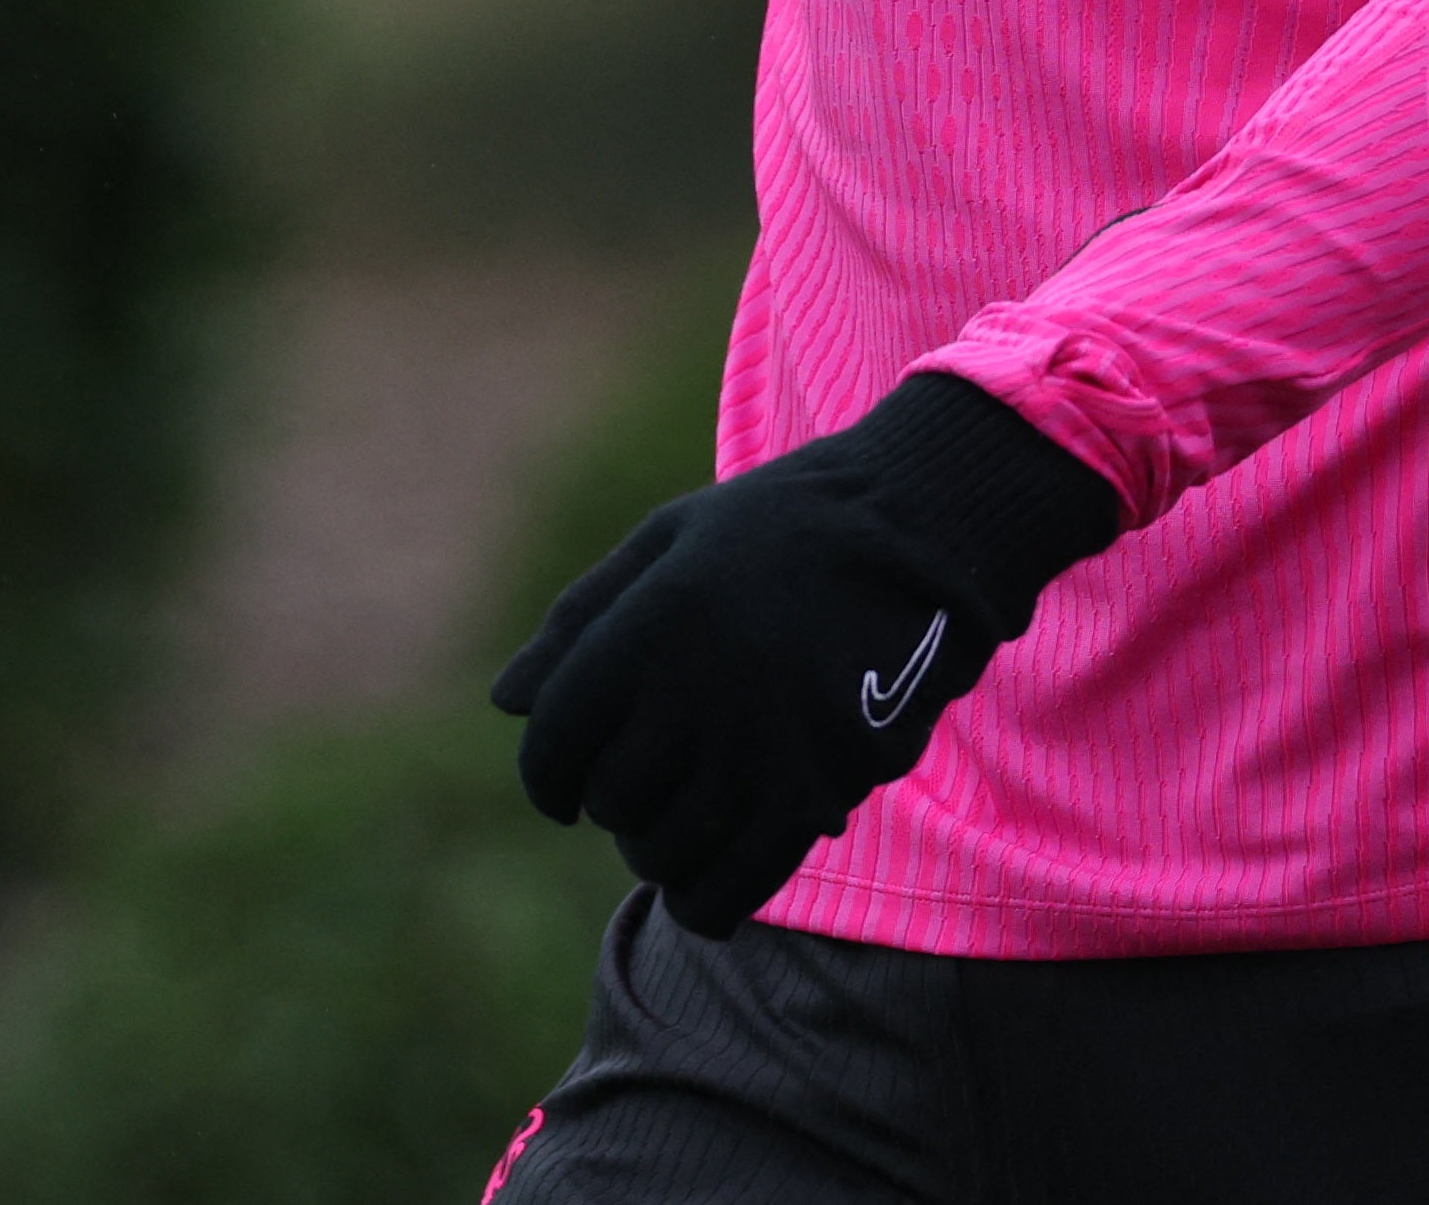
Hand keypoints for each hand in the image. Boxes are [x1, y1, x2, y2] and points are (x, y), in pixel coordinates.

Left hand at [493, 373, 1119, 931]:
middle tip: (649, 783)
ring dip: (661, 850)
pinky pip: (736, 883)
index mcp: (652, 623)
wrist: (925, 527)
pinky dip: (708, 901)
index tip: (565, 784)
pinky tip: (707, 890)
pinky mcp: (820, 786)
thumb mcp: (672, 539)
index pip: (556, 741)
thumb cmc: (785, 526)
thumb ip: (583, 620)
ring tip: (683, 823)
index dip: (547, 776)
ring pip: (667, 850)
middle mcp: (699, 688)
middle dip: (617, 802)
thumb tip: (503, 702)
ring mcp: (762, 742)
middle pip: (614, 799)